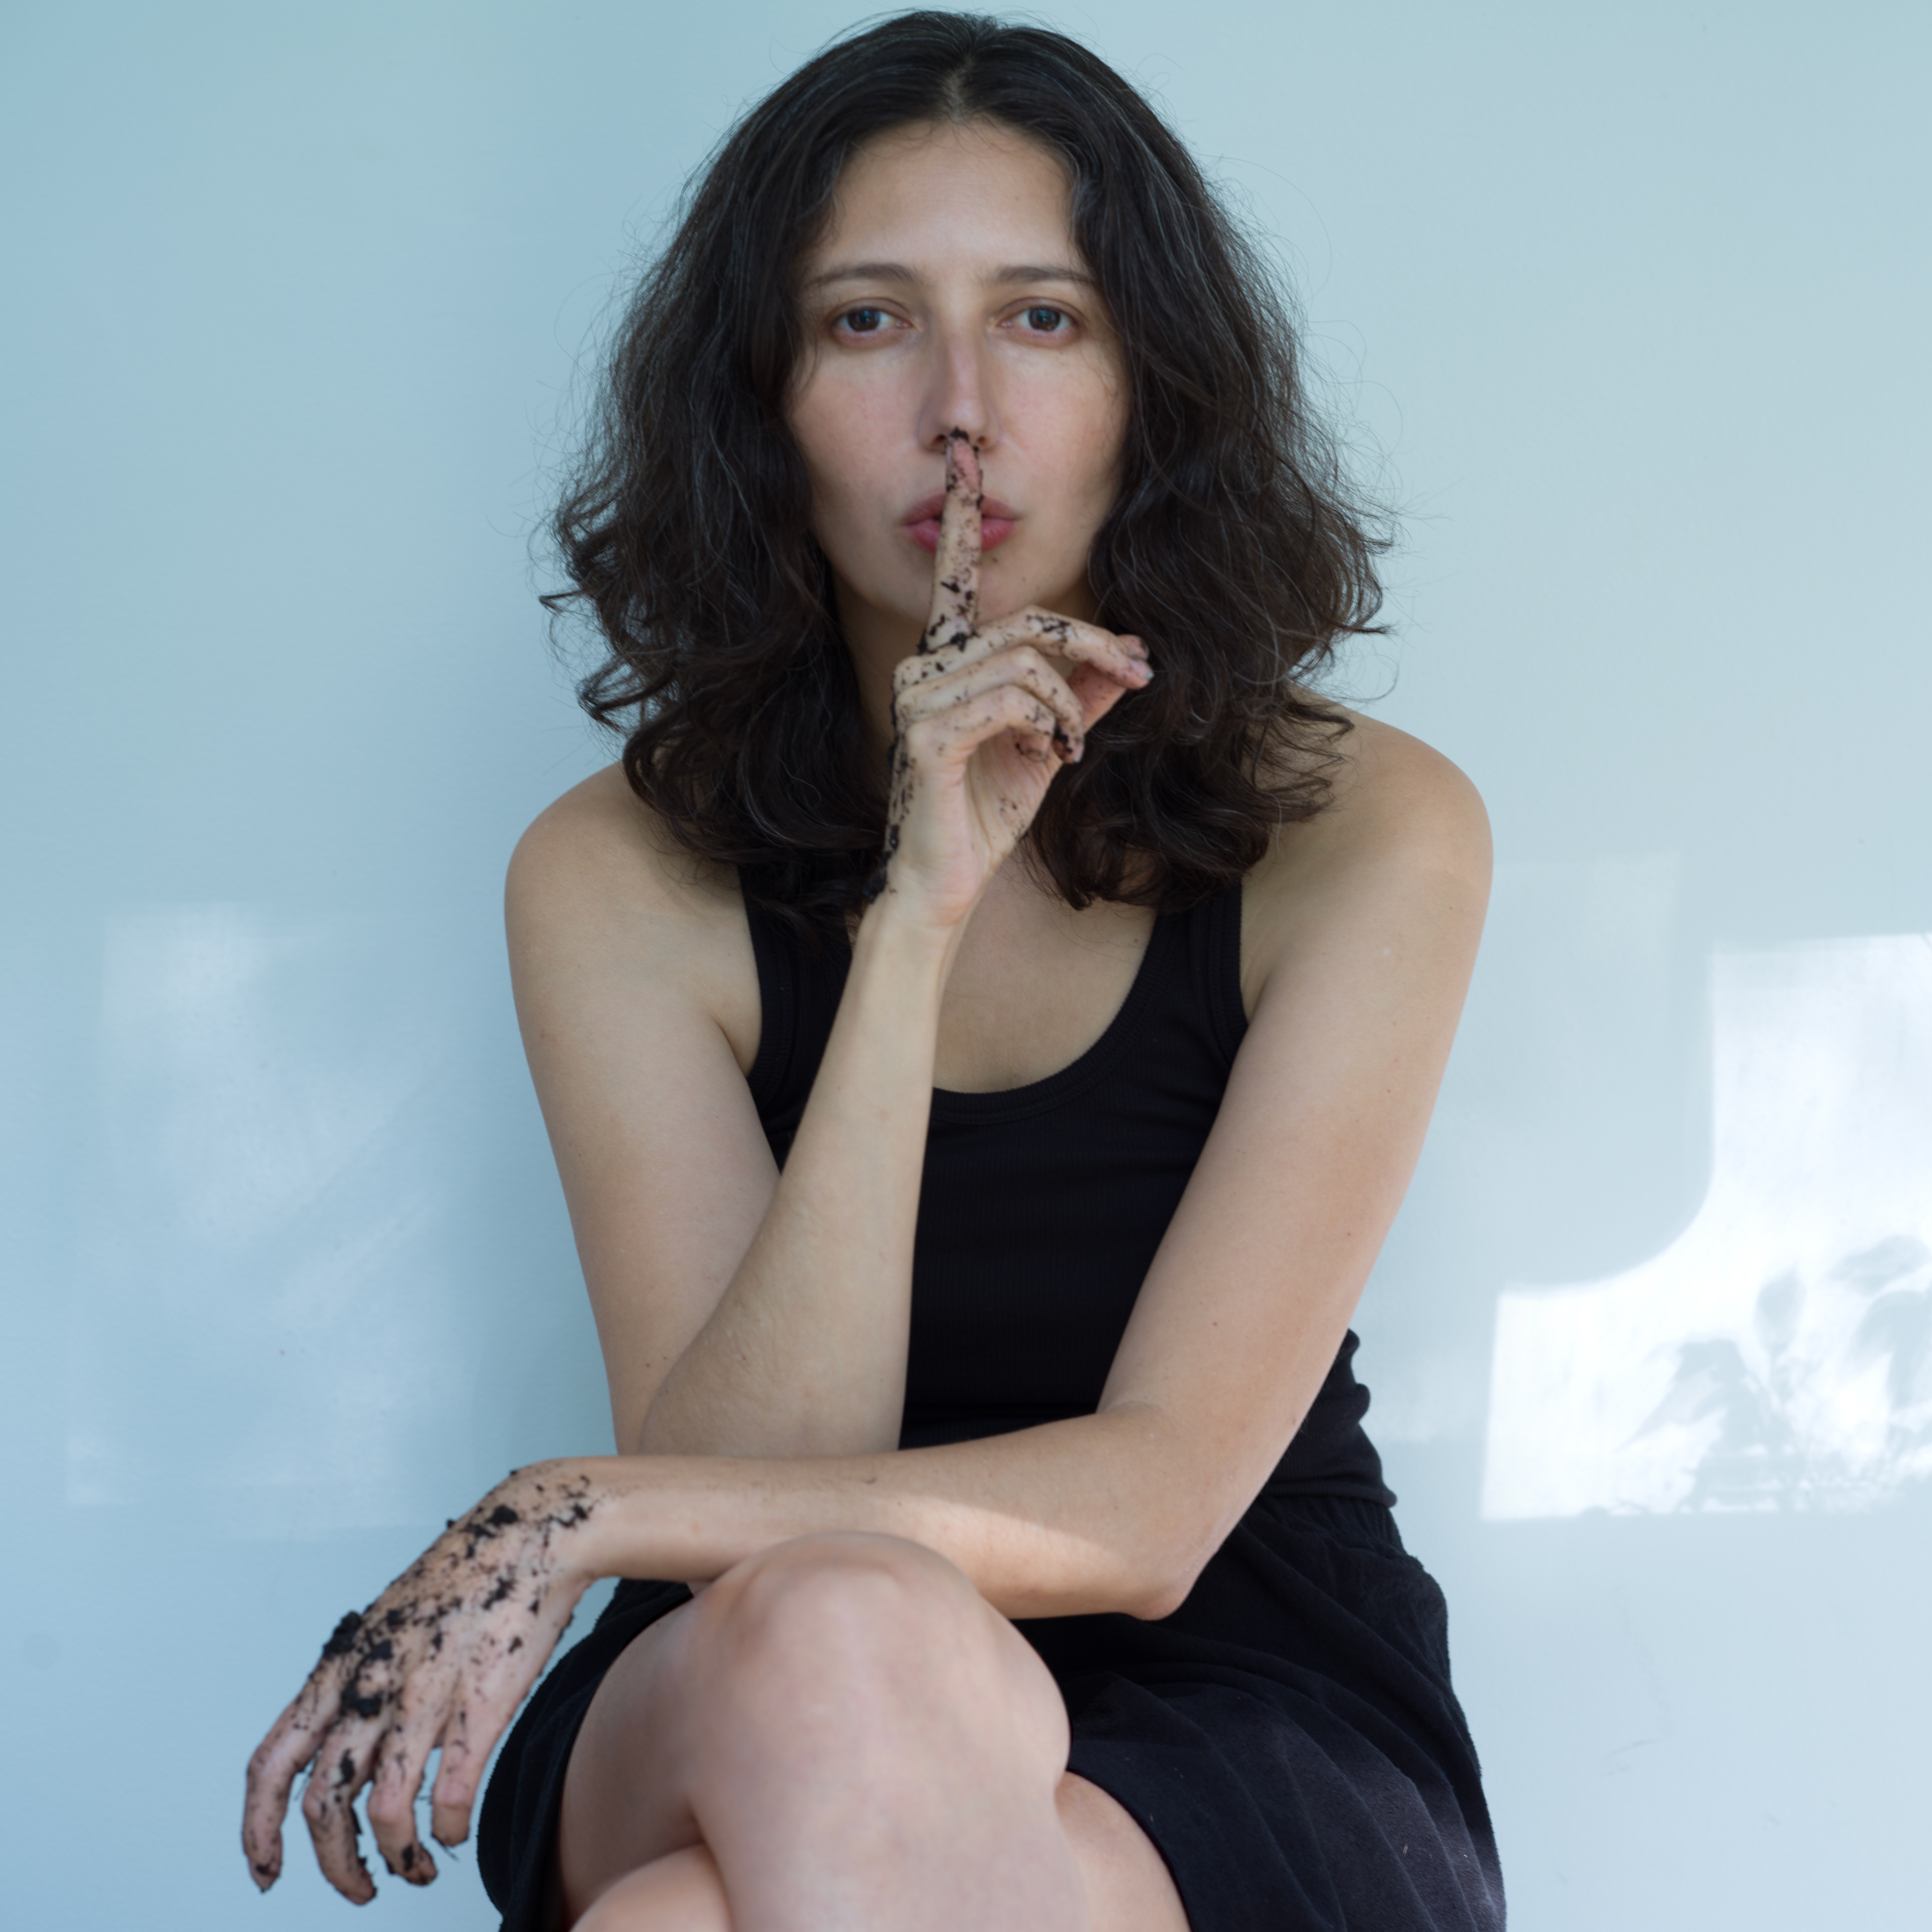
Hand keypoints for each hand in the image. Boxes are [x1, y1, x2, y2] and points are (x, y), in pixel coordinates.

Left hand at [241, 1464, 600, 1901]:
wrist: (533, 1528)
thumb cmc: (469, 1575)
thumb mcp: (393, 1623)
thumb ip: (369, 1683)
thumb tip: (366, 1751)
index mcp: (345, 1664)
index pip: (272, 1762)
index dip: (257, 1829)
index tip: (266, 1872)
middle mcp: (372, 1681)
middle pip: (321, 1802)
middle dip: (333, 1864)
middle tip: (359, 1889)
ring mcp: (424, 1690)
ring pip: (381, 1809)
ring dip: (394, 1860)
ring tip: (416, 1872)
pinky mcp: (480, 1699)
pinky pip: (450, 1792)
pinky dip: (447, 1829)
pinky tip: (456, 1833)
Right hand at [873, 430, 1152, 924]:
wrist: (944, 884)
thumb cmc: (985, 813)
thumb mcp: (1050, 744)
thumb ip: (1084, 696)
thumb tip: (1132, 658)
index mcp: (946, 658)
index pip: (955, 573)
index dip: (961, 513)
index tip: (961, 451)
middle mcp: (923, 665)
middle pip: (1028, 620)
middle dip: (1094, 645)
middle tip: (1137, 677)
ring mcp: (917, 697)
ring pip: (1025, 661)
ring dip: (1072, 702)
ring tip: (1074, 745)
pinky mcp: (926, 734)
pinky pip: (1010, 699)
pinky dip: (1051, 724)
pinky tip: (1054, 757)